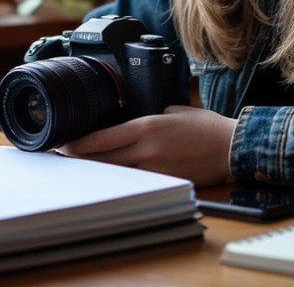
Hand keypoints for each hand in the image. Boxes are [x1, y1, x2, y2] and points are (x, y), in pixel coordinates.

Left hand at [56, 106, 237, 185]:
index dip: (77, 144)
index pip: (101, 139)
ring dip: (97, 172)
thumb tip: (129, 122)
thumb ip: (148, 117)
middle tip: (61, 158)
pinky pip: (136, 183)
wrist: (231, 147)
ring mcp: (155, 169)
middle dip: (79, 159)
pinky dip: (120, 180)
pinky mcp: (164, 182)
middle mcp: (147, 150)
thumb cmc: (205, 126)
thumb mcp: (172, 110)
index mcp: (146, 127)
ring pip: (115, 174)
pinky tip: (110, 180)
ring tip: (79, 169)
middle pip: (101, 160)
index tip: (62, 144)